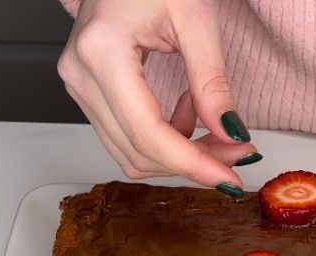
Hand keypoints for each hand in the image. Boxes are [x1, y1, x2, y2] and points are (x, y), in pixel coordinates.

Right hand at [57, 0, 257, 189]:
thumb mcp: (195, 18)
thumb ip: (212, 82)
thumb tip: (230, 133)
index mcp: (102, 52)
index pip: (148, 135)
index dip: (193, 164)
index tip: (230, 179)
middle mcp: (80, 73)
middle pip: (138, 152)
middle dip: (192, 162)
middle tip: (237, 151)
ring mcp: (78, 84)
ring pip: (130, 153)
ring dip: (179, 152)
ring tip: (211, 122)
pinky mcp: (86, 90)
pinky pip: (126, 136)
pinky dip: (164, 137)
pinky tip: (186, 111)